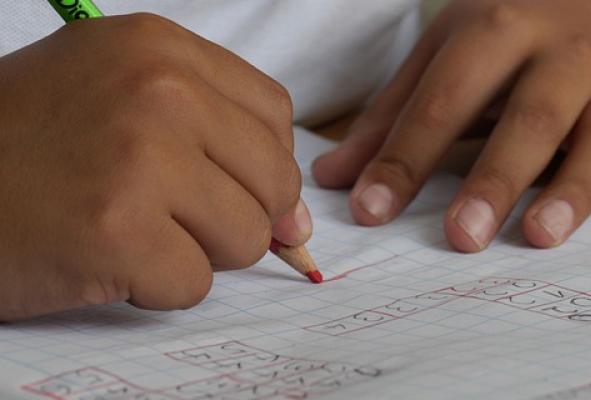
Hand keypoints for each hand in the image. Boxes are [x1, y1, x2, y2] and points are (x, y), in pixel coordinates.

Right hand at [0, 14, 309, 319]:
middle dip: (235, 216)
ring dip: (195, 252)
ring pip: (245, 236)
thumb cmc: (25, 147)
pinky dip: (155, 287)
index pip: (274, 115)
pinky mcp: (117, 231)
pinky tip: (103, 259)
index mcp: (159, 48)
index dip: (260, 164)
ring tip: (128, 231)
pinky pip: (194, 283)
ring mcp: (140, 159)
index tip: (231, 188)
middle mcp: (158, 91)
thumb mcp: (119, 101)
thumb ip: (216, 142)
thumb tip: (297, 222)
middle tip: (167, 216)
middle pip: (274, 180)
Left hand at [313, 0, 590, 251]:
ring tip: (541, 236)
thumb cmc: (500, 39)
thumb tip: (333, 182)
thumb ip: (389, 119)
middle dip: (496, 178)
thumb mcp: (439, 58)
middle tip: (462, 237)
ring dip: (576, 188)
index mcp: (497, 31)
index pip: (445, 100)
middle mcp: (562, 54)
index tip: (370, 212)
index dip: (405, 157)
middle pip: (532, 117)